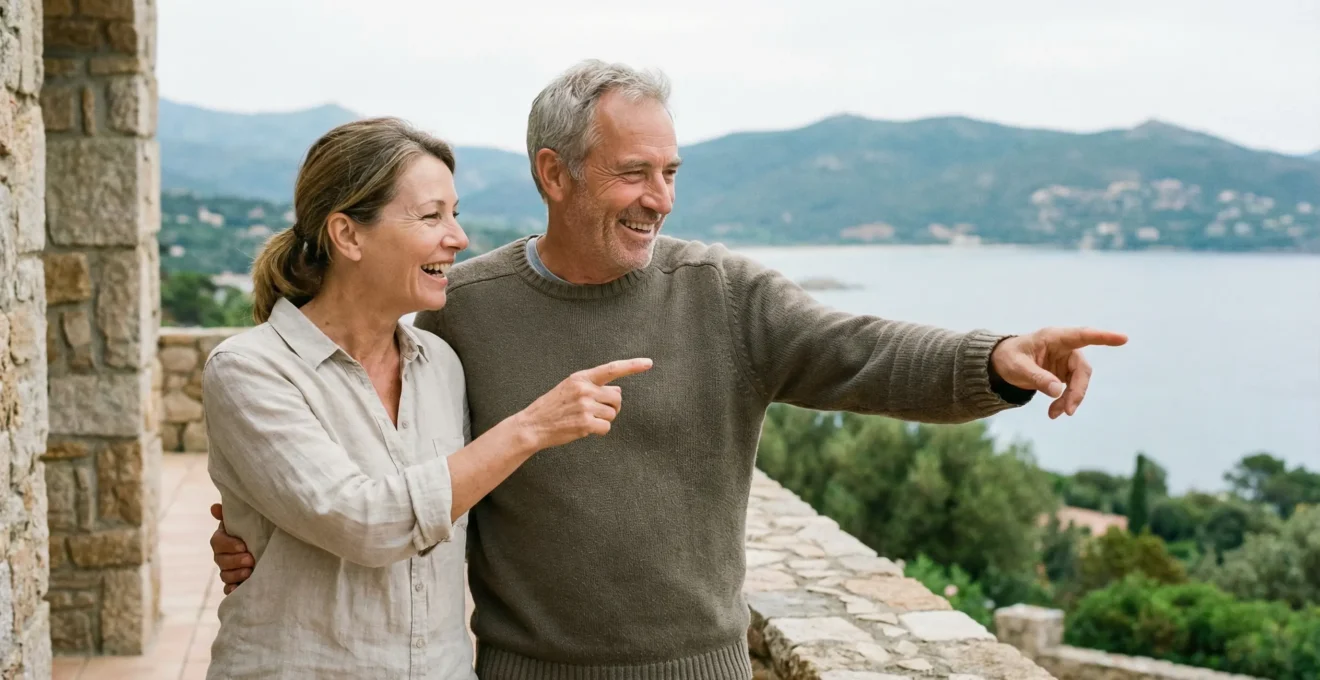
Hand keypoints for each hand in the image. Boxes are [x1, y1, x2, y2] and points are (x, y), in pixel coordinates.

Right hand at [210, 503, 253, 593]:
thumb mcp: (247, 520)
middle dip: (235, 561)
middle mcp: (223, 555)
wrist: (271, 545)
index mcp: (223, 538)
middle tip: (250, 560)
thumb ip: (231, 514)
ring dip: (235, 575)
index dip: (229, 545)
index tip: (244, 546)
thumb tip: (214, 508)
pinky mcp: (235, 583)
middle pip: (221, 560)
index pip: (217, 542)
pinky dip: (231, 590)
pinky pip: (228, 589)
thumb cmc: (257, 529)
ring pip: (224, 575)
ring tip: (249, 572)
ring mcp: (228, 570)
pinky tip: (237, 589)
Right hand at [514, 358, 652, 448]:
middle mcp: (585, 389)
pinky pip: (606, 427)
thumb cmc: (553, 407)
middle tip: (595, 411)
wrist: (533, 425)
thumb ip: (593, 387)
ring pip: (612, 414)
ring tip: (584, 419)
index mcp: (581, 378)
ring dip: (603, 420)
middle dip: (612, 406)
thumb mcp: (570, 389)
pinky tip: (584, 429)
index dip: (632, 366)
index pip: (611, 369)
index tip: (649, 363)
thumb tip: (618, 392)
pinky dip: (599, 431)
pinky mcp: (586, 423)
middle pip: (616, 397)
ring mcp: (585, 406)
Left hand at [990, 327, 1126, 418]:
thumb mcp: (1018, 367)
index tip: (1123, 338)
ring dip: (1071, 399)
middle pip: (1082, 369)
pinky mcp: (1065, 373)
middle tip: (1068, 410)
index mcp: (1054, 337)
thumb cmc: (1009, 357)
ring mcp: (1066, 360)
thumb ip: (1037, 377)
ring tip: (1055, 414)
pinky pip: (1072, 389)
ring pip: (1079, 382)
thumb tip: (1057, 391)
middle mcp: (1065, 347)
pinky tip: (1054, 413)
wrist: (1002, 363)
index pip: (1082, 335)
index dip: (1103, 337)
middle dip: (1077, 390)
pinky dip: (1064, 401)